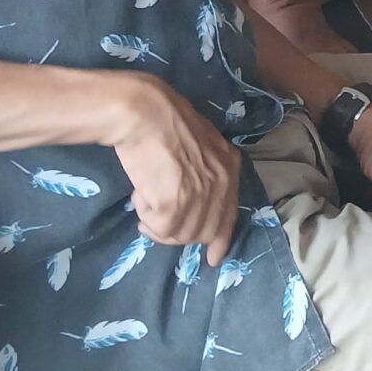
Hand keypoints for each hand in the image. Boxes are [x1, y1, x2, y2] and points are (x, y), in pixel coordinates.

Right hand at [107, 73, 239, 264]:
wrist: (144, 112)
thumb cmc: (164, 122)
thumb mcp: (200, 145)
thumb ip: (205, 172)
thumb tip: (195, 202)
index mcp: (230, 167)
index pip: (230, 214)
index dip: (221, 239)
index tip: (213, 258)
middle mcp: (221, 183)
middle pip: (203, 231)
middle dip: (178, 231)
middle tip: (156, 214)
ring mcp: (200, 195)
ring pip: (179, 233)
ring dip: (158, 222)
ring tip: (146, 197)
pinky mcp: (174, 203)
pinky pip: (158, 228)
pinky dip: (146, 216)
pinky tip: (141, 194)